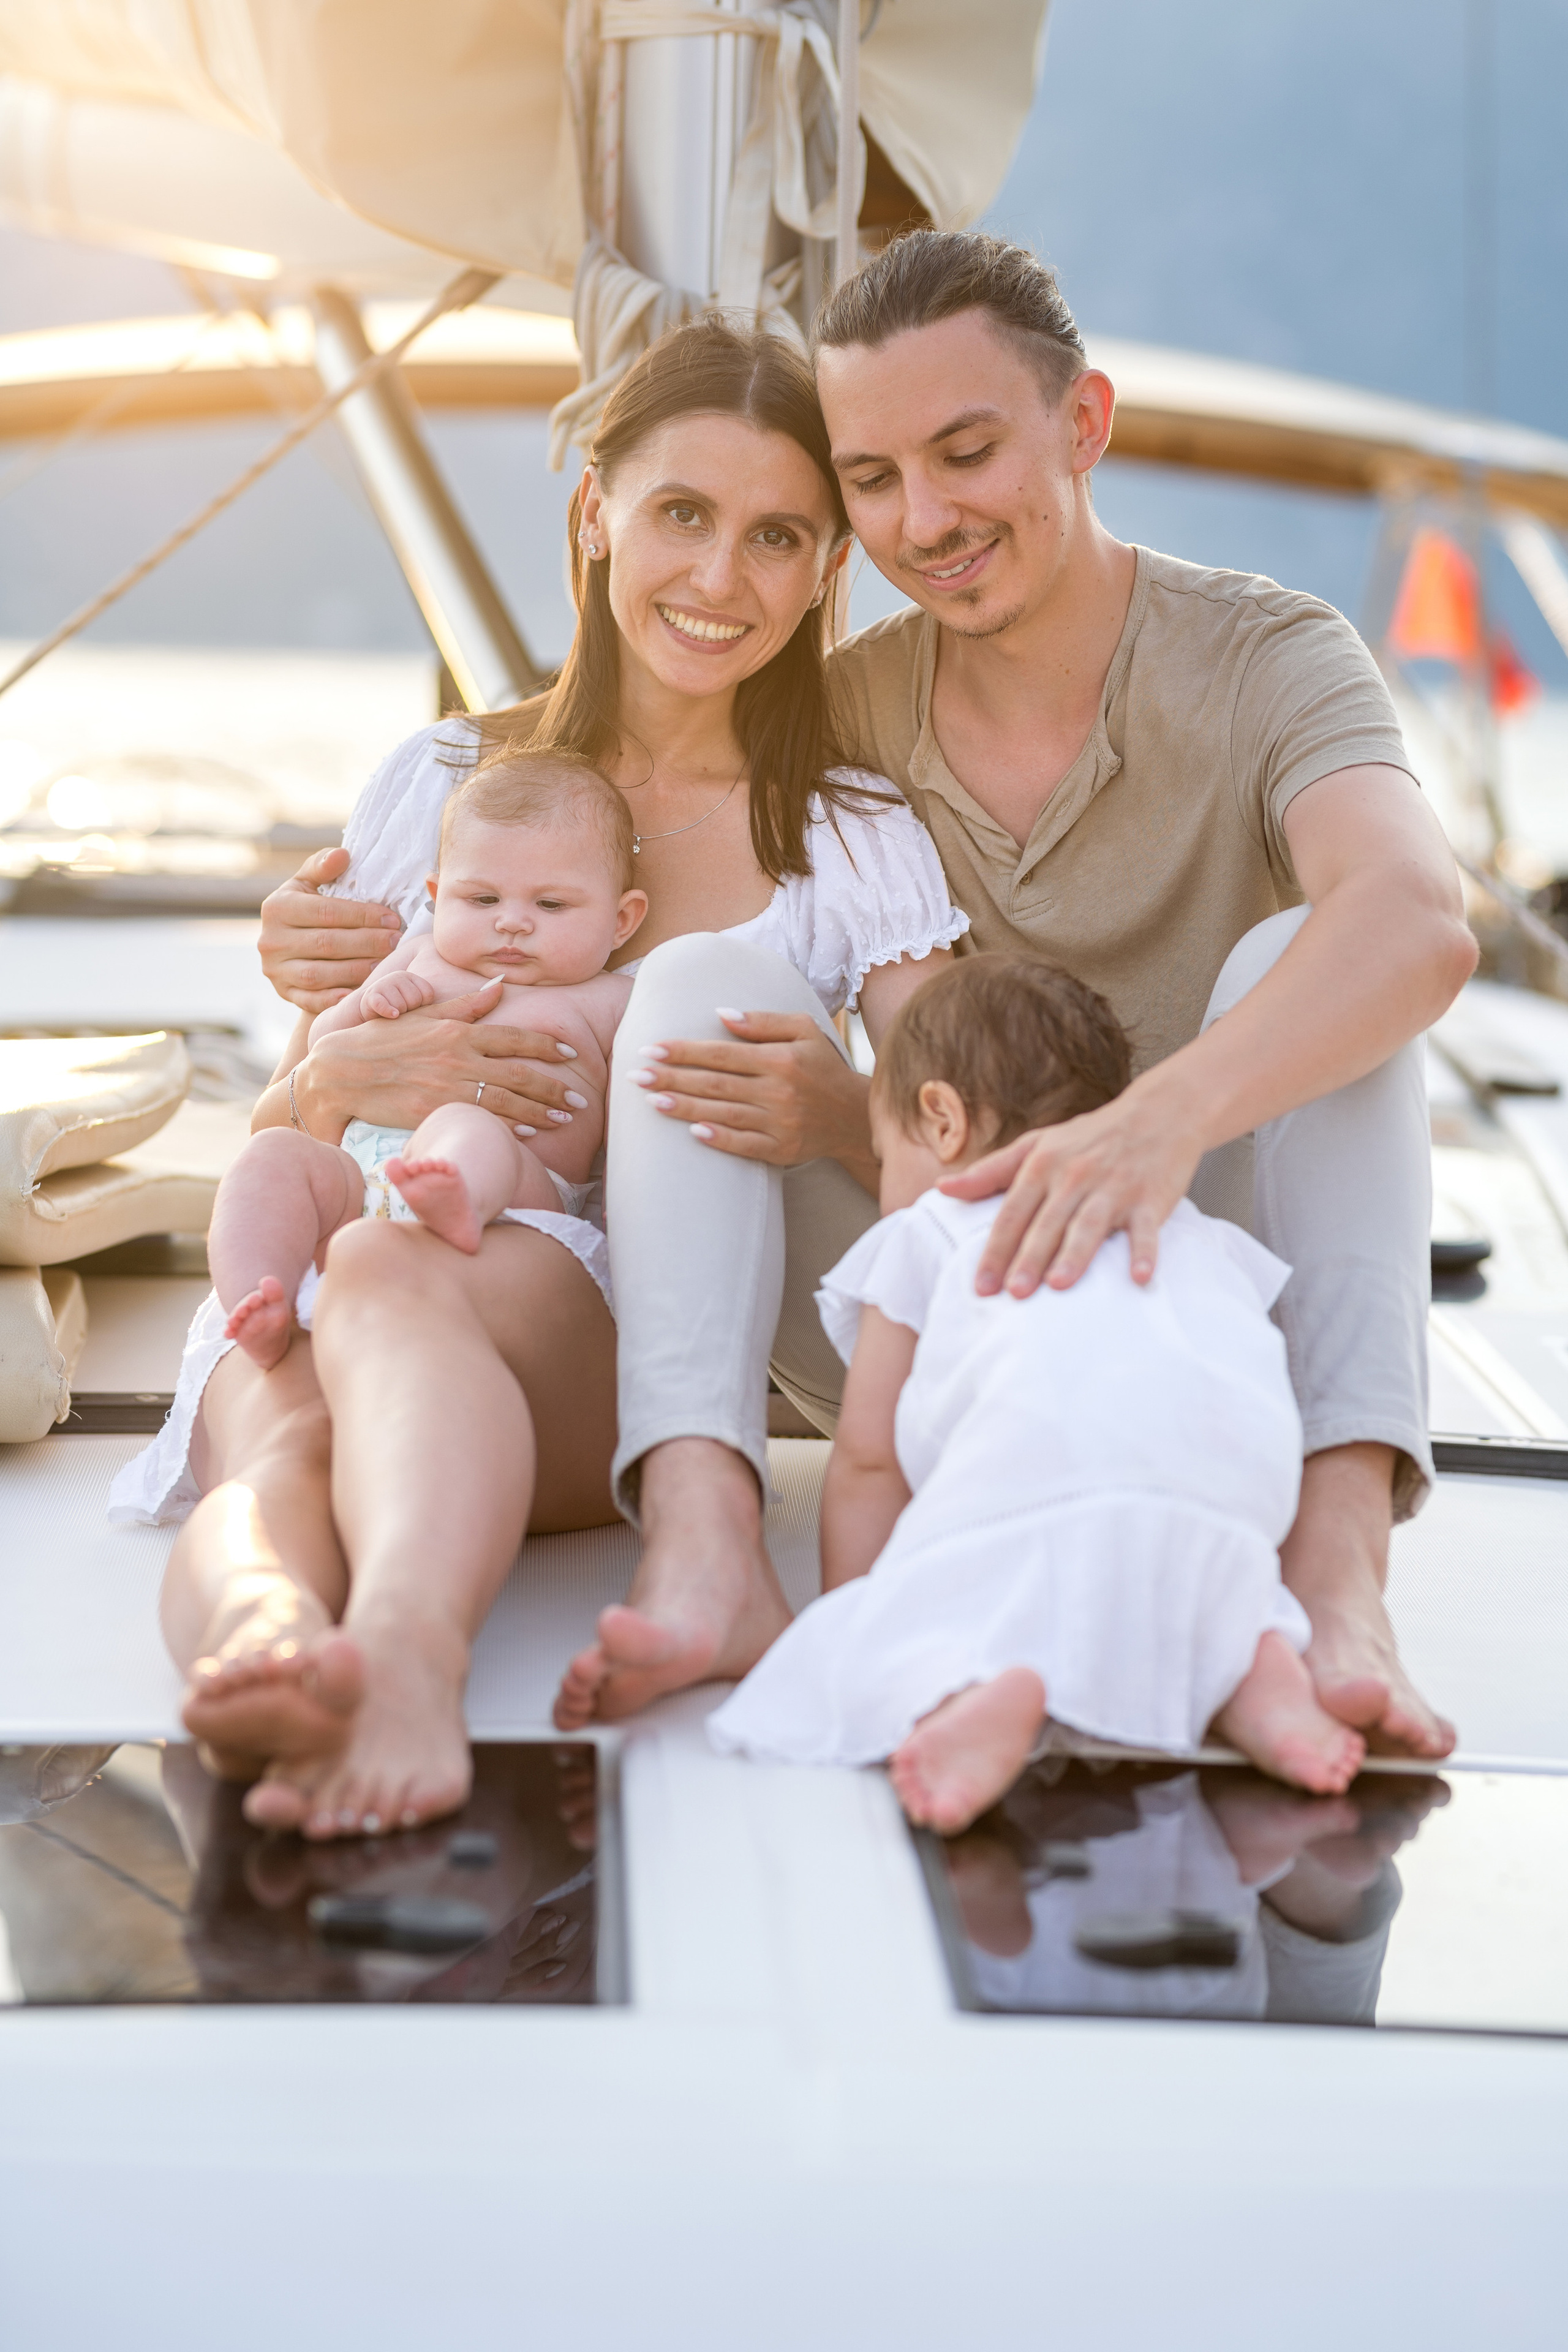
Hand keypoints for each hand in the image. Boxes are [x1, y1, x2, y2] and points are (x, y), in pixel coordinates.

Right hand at [259, 846, 402, 1013]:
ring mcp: (275, 971)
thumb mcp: (310, 883)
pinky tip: (365, 991)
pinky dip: (339, 998)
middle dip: (367, 943)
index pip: (326, 912)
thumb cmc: (309, 908)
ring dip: (358, 971)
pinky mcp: (284, 994)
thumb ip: (323, 866)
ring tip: (387, 964)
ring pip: (320, 975)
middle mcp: (270, 940)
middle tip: (397, 942)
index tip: (393, 918)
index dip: (362, 916)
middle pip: (326, 943)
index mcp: (276, 907)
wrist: (291, 946)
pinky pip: (313, 1001)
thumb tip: (343, 855)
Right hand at [296, 978, 585, 1133]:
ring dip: (540, 1111)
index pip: (514, 1037)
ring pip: (507, 1100)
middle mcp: (458, 1057)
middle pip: (520, 1073)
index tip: (570, 1055)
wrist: (339, 1073)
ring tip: (564, 1117)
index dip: (546, 1047)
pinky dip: (509, 1127)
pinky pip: (481, 1121)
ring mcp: (448, 1087)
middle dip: (554, 1087)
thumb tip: (500, 985)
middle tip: (579, 1099)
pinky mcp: (436, 1111)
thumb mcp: (422, 1013)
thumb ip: (464, 1004)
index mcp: (458, 1030)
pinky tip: (529, 1133)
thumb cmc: (380, 1040)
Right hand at [362, 970, 436, 1020]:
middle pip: (415, 1000)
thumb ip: (436, 1004)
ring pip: (401, 1006)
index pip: (427, 994)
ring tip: (393, 1015)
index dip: (423, 1007)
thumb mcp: (417, 1004)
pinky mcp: (371, 996)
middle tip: (403, 1013)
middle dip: (410, 1012)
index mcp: (411, 978)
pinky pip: (384, 1004)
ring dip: (399, 1015)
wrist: (369, 1014)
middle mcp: (398, 977)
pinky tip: (393, 1016)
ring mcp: (383, 985)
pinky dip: (388, 1011)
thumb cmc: (399, 1012)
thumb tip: (470, 1004)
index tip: (415, 1009)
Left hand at [636, 1010, 871, 1167]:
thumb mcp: (804, 1030)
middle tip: (636, 1076)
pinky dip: (720, 1139)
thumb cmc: (825, 1067)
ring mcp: (780, 1122)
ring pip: (723, 1113)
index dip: (683, 1051)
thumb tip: (720, 1015)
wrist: (856, 1116)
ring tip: (652, 1102)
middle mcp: (778, 1090)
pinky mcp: (782, 1149)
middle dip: (672, 1078)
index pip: (721, 1053)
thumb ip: (763, 1022)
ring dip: (685, 1108)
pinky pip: (745, 1145)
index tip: (650, 1048)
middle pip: (715, 1083)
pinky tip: (693, 1133)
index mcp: (779, 1059)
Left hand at [941, 1076, 1205, 1295]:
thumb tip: (942, 1188)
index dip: (996, 1250)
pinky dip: (1143, 1253)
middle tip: (1013, 1294)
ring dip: (1075, 1255)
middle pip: (1047, 1223)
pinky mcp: (1150, 1199)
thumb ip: (989, 1171)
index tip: (981, 1286)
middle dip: (1029, 1258)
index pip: (1013, 1213)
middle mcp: (1075, 1176)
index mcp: (1043, 1164)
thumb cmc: (1090, 1136)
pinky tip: (1138, 1278)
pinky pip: (1145, 1230)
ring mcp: (1114, 1187)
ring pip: (1089, 1225)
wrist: (1159, 1112)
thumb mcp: (1036, 1145)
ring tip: (1059, 1285)